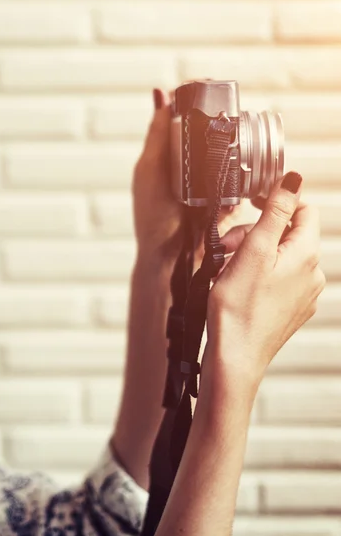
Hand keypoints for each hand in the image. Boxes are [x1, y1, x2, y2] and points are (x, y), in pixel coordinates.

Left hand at [132, 88, 250, 264]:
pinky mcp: (227, 201)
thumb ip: (156, 136)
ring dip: (237, 147)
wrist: (169, 257)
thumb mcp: (150, 171)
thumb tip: (161, 93)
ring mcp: (211, 185)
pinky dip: (245, 175)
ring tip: (239, 137)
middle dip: (224, 122)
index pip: (189, 122)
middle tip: (231, 110)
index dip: (201, 102)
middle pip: (214, 135)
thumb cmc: (152, 215)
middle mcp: (192, 169)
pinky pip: (241, 182)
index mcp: (171, 158)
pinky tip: (247, 167)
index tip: (211, 86)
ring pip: (232, 156)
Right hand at [205, 171, 325, 390]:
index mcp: (306, 255)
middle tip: (225, 244)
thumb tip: (293, 179)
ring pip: (278, 257)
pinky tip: (233, 283)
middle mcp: (311, 274)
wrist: (235, 355)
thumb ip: (276, 211)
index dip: (276, 201)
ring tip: (223, 267)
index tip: (250, 202)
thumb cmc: (239, 308)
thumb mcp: (253, 250)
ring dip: (251, 253)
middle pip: (286, 234)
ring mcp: (302, 295)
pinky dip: (255, 273)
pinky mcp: (289, 310)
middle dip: (254, 232)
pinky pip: (275, 279)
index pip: (302, 210)